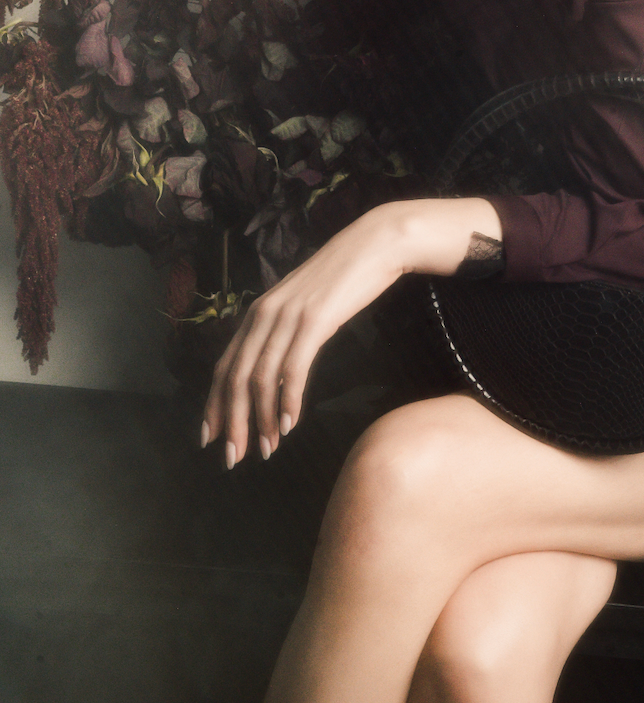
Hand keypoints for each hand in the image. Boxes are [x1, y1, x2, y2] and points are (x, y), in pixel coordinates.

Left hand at [201, 196, 500, 468]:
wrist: (375, 244)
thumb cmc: (344, 278)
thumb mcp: (304, 305)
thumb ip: (285, 329)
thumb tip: (278, 366)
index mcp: (258, 312)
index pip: (225, 366)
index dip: (214, 404)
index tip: (210, 437)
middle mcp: (264, 314)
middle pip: (236, 377)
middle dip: (231, 422)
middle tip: (233, 458)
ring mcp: (288, 316)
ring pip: (262, 377)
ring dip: (260, 419)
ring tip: (266, 449)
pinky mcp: (314, 320)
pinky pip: (294, 367)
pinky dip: (288, 400)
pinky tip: (289, 423)